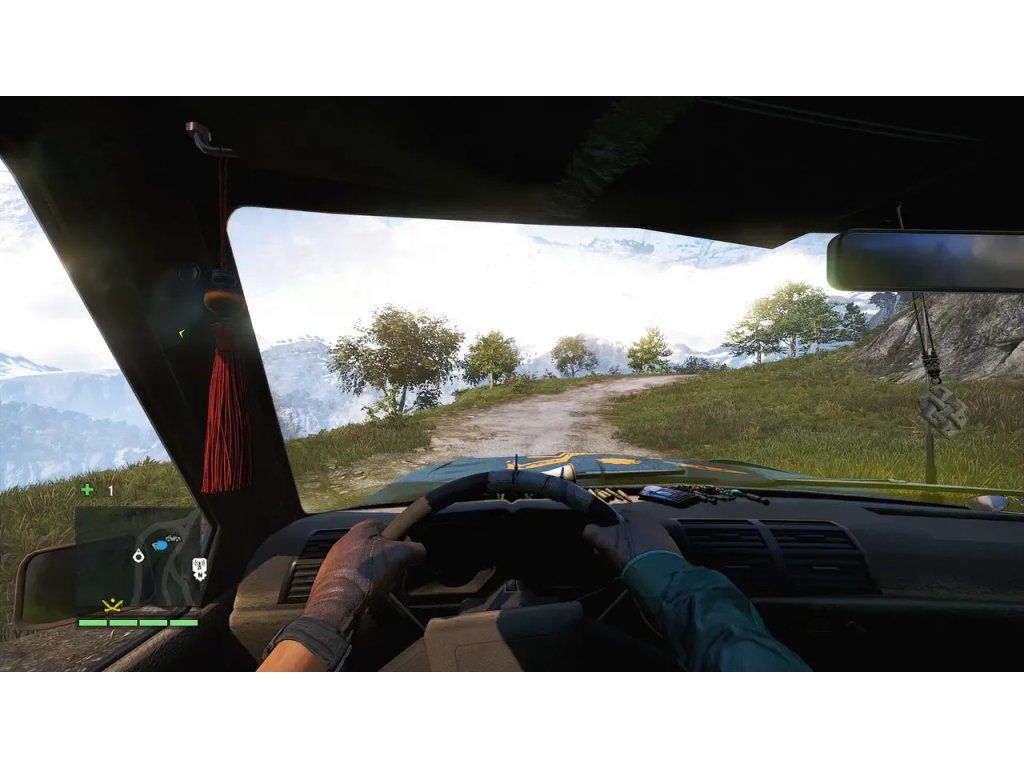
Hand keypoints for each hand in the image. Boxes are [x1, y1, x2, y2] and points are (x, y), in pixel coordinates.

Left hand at [302, 519, 425, 630]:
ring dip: (376, 575)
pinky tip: (367, 596)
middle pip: (378, 548)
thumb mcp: (400, 556)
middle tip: (395, 575)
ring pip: (366, 564)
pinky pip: (354, 578)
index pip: (389, 528)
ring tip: (381, 589)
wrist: (335, 605)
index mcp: (361, 528)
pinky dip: (363, 585)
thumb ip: (415, 549)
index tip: (405, 558)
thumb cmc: (367, 575)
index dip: (401, 542)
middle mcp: (345, 540)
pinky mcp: (330, 578)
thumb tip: (420, 552)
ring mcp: (335, 560)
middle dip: (388, 561)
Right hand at [583, 508, 681, 572]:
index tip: (599, 543)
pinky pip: (647, 557)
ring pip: (637, 545)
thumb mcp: (604, 539)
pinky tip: (635, 572)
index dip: (604, 528)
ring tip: (621, 567)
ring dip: (628, 554)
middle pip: (626, 532)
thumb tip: (587, 530)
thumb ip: (592, 532)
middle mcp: (652, 523)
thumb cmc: (630, 551)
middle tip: (608, 558)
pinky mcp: (669, 557)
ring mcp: (663, 540)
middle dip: (616, 543)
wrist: (660, 575)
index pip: (616, 516)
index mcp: (638, 514)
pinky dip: (640, 562)